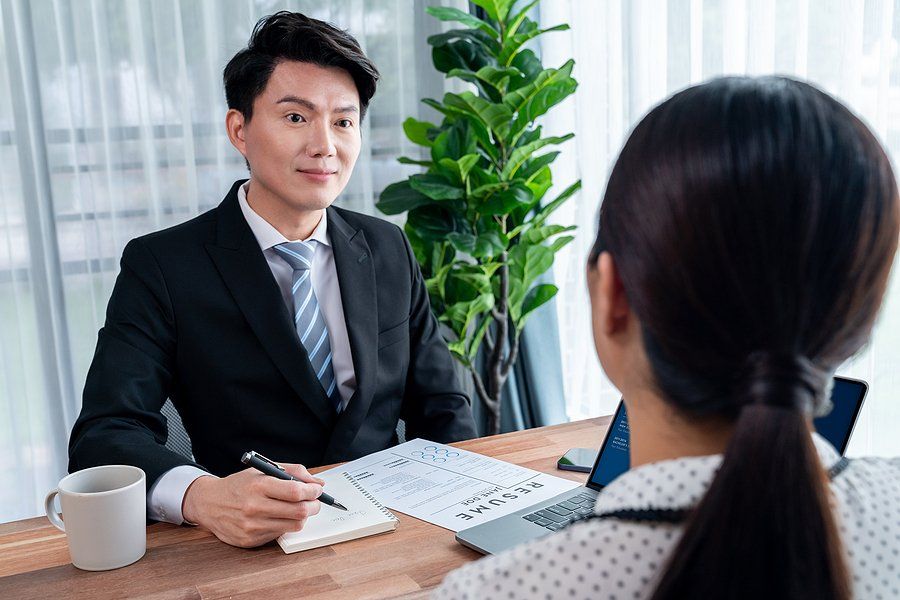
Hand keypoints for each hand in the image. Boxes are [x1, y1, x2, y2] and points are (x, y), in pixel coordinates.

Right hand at [182, 463, 324, 547]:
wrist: (209, 503)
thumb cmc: (239, 485)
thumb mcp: (262, 469)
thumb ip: (292, 472)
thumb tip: (317, 483)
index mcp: (258, 485)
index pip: (295, 491)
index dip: (313, 491)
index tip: (317, 489)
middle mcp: (254, 507)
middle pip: (299, 511)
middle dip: (314, 505)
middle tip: (314, 501)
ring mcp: (252, 526)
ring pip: (294, 525)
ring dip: (303, 516)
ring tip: (298, 508)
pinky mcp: (250, 540)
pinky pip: (280, 534)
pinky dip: (286, 525)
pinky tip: (280, 517)